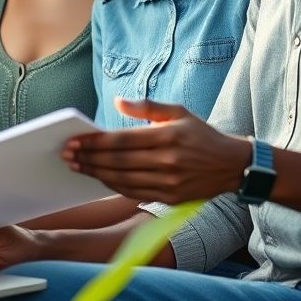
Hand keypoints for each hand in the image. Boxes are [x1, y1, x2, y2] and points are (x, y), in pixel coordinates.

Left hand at [61, 98, 250, 203]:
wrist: (232, 165)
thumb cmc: (200, 134)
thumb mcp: (178, 112)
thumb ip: (146, 106)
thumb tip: (118, 102)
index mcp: (168, 136)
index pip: (122, 140)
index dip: (95, 142)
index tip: (74, 140)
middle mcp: (168, 161)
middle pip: (118, 162)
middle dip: (89, 158)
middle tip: (67, 154)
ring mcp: (170, 183)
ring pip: (123, 180)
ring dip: (96, 174)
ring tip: (78, 166)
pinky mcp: (171, 198)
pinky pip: (134, 193)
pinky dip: (113, 186)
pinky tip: (100, 177)